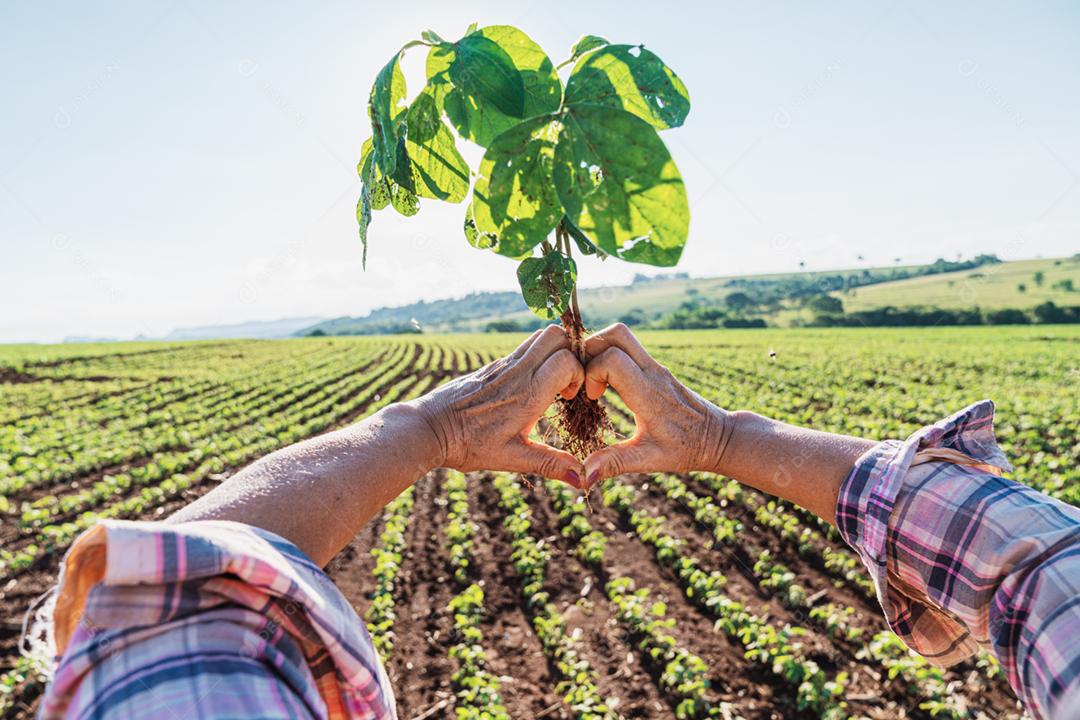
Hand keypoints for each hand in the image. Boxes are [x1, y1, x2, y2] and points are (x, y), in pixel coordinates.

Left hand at [407, 325, 586, 485]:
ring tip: (551, 382)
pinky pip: (522, 349)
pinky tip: (527, 387)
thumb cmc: (468, 445)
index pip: (566, 360)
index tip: (570, 398)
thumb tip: (583, 479)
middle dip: (570, 352)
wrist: (428, 428)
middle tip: (566, 382)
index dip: (578, 374)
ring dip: (553, 351)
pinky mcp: (492, 367)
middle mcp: (517, 372)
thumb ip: (550, 464)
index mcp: (527, 394)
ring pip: (539, 336)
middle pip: (555, 335)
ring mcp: (502, 365)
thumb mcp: (511, 459)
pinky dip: (535, 357)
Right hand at [581, 324, 734, 484]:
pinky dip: (609, 355)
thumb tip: (582, 477)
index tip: (591, 398)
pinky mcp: (656, 368)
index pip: (612, 359)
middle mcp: (652, 372)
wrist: (719, 437)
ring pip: (621, 334)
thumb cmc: (686, 449)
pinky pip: (628, 347)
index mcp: (648, 393)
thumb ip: (614, 463)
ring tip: (591, 380)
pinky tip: (605, 384)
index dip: (591, 373)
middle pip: (616, 333)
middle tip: (583, 379)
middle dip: (590, 349)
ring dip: (598, 349)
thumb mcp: (649, 460)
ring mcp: (655, 367)